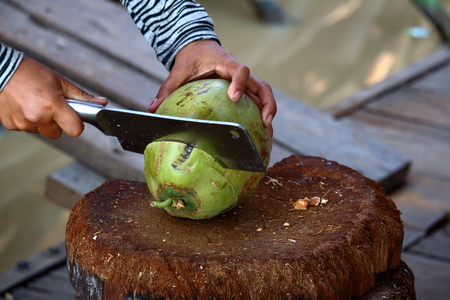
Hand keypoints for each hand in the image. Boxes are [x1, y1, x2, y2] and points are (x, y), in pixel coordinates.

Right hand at [0, 57, 107, 138]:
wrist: (0, 70)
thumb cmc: (31, 73)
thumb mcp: (60, 81)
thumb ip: (81, 97)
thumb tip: (102, 103)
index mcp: (52, 105)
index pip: (75, 130)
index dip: (76, 124)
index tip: (74, 117)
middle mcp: (37, 117)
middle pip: (58, 134)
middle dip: (58, 123)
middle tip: (52, 107)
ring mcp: (23, 123)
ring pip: (43, 132)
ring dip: (43, 122)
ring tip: (36, 104)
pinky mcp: (12, 125)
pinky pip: (28, 129)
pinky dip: (28, 121)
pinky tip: (24, 106)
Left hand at [149, 39, 276, 136]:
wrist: (199, 48)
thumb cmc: (191, 58)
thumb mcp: (179, 71)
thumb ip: (167, 88)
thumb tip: (152, 108)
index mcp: (225, 63)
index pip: (240, 70)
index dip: (240, 82)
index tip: (234, 97)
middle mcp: (240, 72)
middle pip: (262, 85)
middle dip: (267, 104)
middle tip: (265, 123)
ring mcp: (245, 82)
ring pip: (264, 95)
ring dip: (269, 113)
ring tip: (268, 135)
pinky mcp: (245, 89)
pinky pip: (257, 102)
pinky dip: (262, 116)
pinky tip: (261, 135)